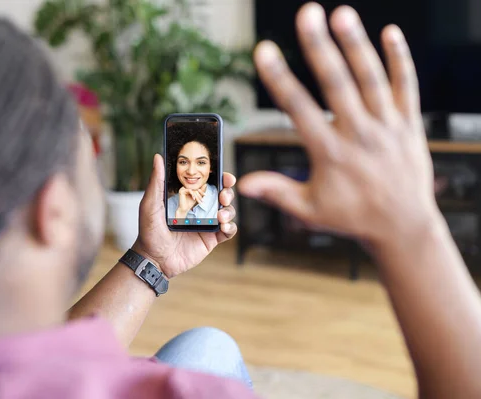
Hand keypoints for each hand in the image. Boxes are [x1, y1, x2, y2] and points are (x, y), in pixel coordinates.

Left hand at [133, 154, 236, 277]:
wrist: (154, 259)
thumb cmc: (149, 231)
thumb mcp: (150, 204)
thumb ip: (157, 181)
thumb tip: (158, 157)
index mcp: (188, 197)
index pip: (208, 182)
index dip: (219, 176)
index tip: (224, 174)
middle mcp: (200, 208)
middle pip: (222, 194)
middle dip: (228, 191)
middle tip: (224, 194)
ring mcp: (207, 223)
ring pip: (228, 211)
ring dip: (229, 210)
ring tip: (220, 216)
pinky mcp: (211, 239)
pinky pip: (229, 231)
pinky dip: (231, 227)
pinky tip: (223, 226)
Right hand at [176, 185, 206, 217]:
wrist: (184, 209)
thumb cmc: (190, 203)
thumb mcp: (197, 197)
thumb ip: (200, 191)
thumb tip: (205, 184)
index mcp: (188, 188)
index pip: (196, 188)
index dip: (201, 191)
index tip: (205, 195)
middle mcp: (185, 187)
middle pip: (195, 189)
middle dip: (199, 195)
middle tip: (202, 200)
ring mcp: (183, 189)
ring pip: (193, 190)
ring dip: (197, 196)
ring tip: (199, 201)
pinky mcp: (181, 191)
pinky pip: (189, 190)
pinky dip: (192, 194)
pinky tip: (193, 198)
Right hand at [238, 4, 440, 248]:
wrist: (404, 226)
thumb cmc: (353, 217)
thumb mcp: (310, 210)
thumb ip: (276, 192)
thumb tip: (243, 183)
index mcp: (331, 154)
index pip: (299, 110)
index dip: (280, 78)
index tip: (264, 51)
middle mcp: (360, 135)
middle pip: (338, 84)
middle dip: (320, 47)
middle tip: (308, 13)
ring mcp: (387, 127)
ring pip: (371, 79)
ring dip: (356, 45)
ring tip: (341, 14)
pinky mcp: (409, 124)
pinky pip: (406, 86)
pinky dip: (400, 59)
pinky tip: (391, 32)